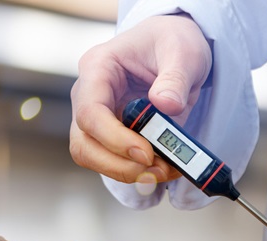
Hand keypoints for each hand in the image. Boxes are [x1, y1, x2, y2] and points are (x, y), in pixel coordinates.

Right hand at [69, 15, 211, 184]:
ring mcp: (100, 117)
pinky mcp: (115, 134)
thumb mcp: (182, 52)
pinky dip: (141, 171)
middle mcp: (90, 95)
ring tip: (166, 171)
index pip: (90, 112)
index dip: (115, 139)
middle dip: (118, 165)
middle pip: (84, 143)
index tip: (147, 153)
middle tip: (156, 170)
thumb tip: (165, 104)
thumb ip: (175, 78)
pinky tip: (167, 168)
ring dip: (129, 173)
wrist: (175, 47)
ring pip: (94, 157)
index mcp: (98, 68)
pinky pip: (117, 160)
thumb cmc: (172, 42)